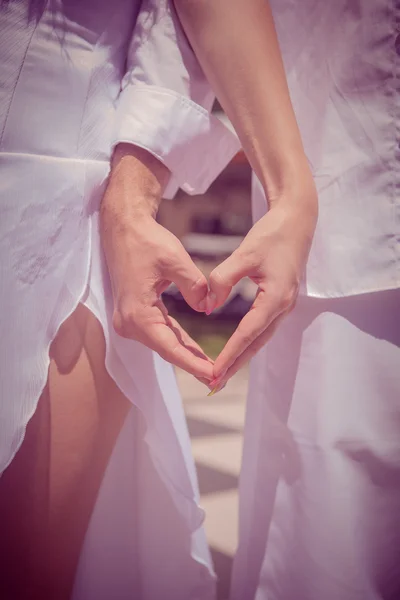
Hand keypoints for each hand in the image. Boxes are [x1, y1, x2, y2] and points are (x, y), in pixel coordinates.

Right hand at [100, 145, 213, 381]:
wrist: (123, 228)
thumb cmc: (147, 241)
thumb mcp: (175, 261)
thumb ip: (195, 287)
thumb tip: (206, 308)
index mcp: (138, 313)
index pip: (169, 347)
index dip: (193, 364)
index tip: (213, 375)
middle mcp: (129, 323)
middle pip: (166, 350)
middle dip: (192, 364)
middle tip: (219, 379)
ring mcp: (128, 320)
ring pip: (163, 343)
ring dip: (186, 355)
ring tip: (211, 369)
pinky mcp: (133, 313)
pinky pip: (159, 332)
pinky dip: (177, 341)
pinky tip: (194, 350)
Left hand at [208, 193, 316, 389]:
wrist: (297, 222)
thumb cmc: (271, 235)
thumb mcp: (244, 254)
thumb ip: (223, 280)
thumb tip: (207, 306)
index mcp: (275, 298)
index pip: (248, 334)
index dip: (230, 354)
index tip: (214, 371)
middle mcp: (282, 307)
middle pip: (256, 344)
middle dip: (235, 365)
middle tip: (214, 385)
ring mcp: (283, 306)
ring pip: (260, 339)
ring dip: (242, 357)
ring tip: (222, 374)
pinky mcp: (280, 301)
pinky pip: (262, 328)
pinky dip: (248, 343)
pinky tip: (236, 350)